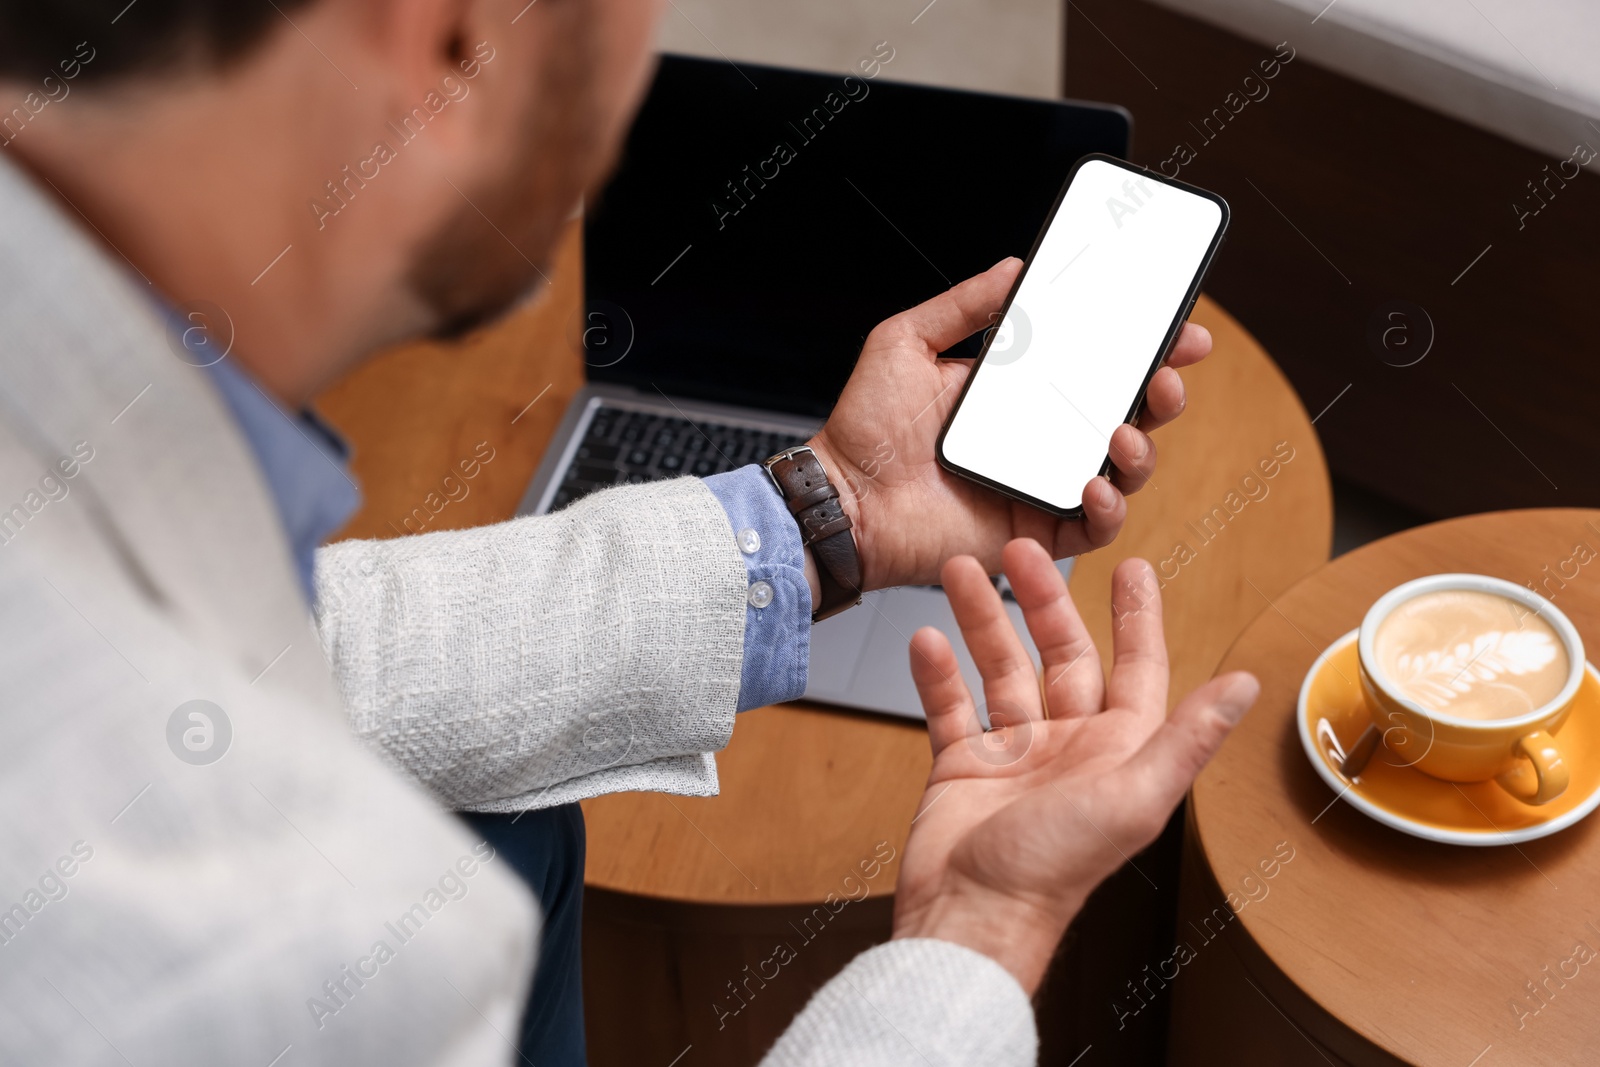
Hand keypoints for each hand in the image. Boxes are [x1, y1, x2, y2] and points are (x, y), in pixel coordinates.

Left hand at [806, 258, 1211, 589]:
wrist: (841, 500)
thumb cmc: (866, 430)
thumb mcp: (906, 343)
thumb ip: (963, 305)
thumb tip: (1016, 266)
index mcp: (1021, 393)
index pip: (1098, 366)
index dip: (1145, 347)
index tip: (1178, 327)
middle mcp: (1041, 439)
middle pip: (1127, 415)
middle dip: (1162, 393)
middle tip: (1166, 374)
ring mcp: (1042, 487)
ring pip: (1123, 471)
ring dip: (1142, 448)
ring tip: (1124, 429)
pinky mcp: (1035, 534)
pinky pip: (1092, 527)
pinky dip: (1106, 507)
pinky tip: (1094, 483)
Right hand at [891, 538, 1258, 993]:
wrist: (972, 916)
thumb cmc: (1053, 871)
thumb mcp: (1134, 798)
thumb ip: (1187, 739)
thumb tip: (1244, 689)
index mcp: (1118, 751)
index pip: (1136, 668)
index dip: (1137, 617)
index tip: (1132, 569)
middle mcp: (1068, 747)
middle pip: (1059, 654)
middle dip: (1042, 599)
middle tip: (1019, 551)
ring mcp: (1014, 755)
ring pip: (1000, 669)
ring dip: (982, 620)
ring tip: (959, 574)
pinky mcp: (962, 768)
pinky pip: (951, 706)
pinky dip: (938, 673)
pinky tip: (927, 640)